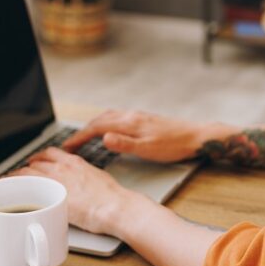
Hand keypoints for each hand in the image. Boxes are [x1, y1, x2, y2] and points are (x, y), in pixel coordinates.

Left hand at [14, 147, 140, 235]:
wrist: (114, 206)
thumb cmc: (111, 197)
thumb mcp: (97, 178)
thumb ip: (84, 176)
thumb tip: (80, 181)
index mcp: (74, 162)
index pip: (49, 153)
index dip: (38, 158)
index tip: (33, 162)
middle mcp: (62, 168)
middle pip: (35, 162)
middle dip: (25, 168)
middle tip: (19, 176)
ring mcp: (54, 181)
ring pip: (27, 173)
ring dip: (15, 177)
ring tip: (8, 183)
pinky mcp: (49, 196)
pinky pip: (25, 188)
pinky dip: (15, 188)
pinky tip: (9, 192)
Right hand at [62, 110, 217, 163]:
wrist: (197, 136)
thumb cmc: (174, 145)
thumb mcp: (148, 149)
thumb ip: (124, 144)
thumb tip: (102, 139)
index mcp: (129, 123)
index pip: (97, 127)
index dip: (79, 137)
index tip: (67, 147)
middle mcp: (131, 115)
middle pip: (100, 119)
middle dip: (83, 130)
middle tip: (71, 144)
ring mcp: (138, 116)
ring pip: (108, 117)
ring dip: (94, 125)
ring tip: (84, 137)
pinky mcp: (144, 119)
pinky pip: (117, 118)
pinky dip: (105, 124)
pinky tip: (109, 131)